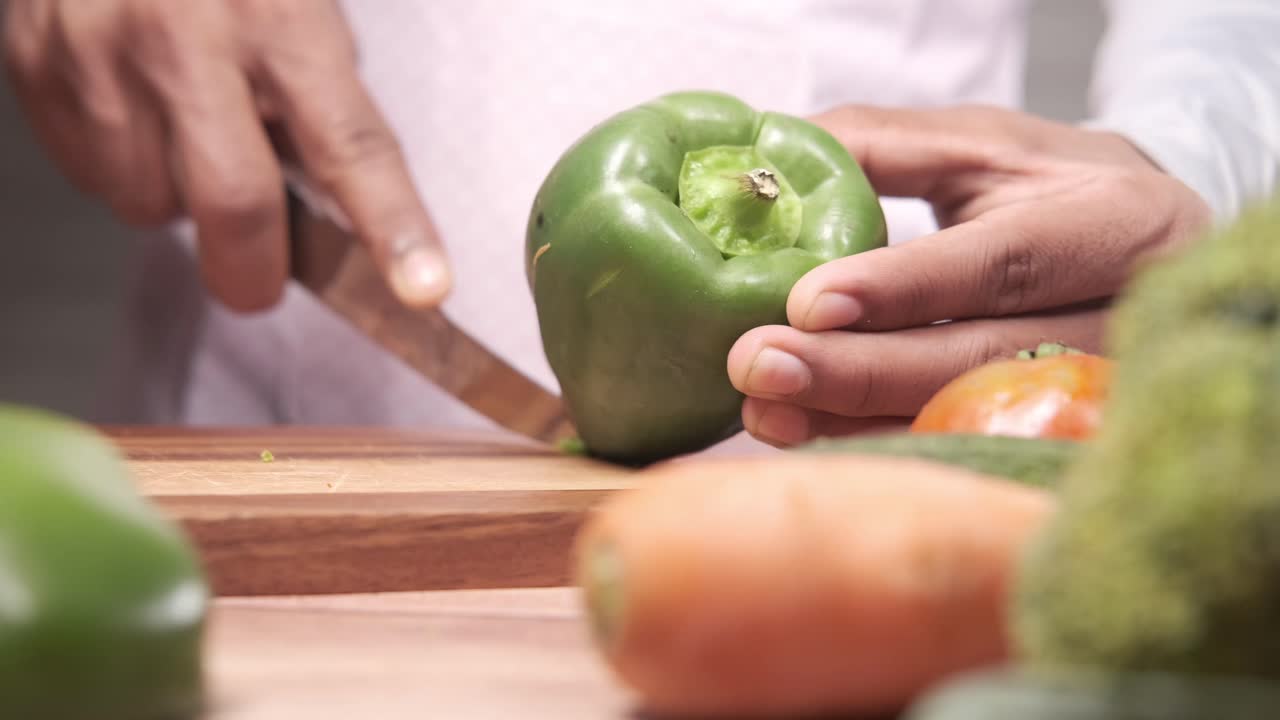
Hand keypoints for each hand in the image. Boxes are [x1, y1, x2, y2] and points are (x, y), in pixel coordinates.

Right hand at [2, 0, 449, 310]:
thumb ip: (320, 90)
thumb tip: (337, 197)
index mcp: (278, 14)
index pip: (349, 144)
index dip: (392, 225)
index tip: (423, 287)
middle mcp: (186, 36)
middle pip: (235, 203)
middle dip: (254, 270)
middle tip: (260, 280)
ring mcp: (101, 54)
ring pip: (151, 202)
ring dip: (180, 201)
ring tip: (186, 133)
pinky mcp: (38, 71)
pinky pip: (93, 177)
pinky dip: (126, 170)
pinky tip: (137, 112)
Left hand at [727, 105, 1211, 446]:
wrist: (1148, 246)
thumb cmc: (1051, 185)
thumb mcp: (982, 142)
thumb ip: (882, 146)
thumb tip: (766, 163)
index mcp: (1114, 221)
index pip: (1002, 263)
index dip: (905, 288)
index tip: (808, 304)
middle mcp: (1126, 317)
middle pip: (981, 360)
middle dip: (858, 372)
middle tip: (758, 368)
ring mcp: (1110, 395)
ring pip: (972, 423)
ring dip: (857, 425)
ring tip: (765, 412)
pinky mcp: (1076, 441)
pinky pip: (970, 454)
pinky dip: (887, 449)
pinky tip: (814, 438)